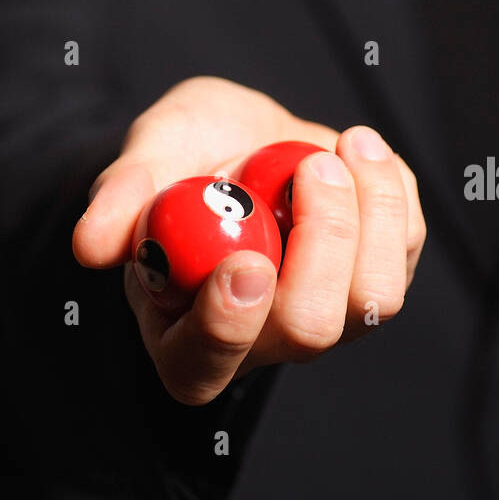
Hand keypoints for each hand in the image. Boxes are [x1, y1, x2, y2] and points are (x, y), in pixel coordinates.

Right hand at [73, 76, 424, 404]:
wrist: (239, 134)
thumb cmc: (184, 155)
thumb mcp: (147, 156)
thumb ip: (122, 197)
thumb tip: (90, 245)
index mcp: (182, 328)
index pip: (204, 364)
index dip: (227, 326)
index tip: (245, 262)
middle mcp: (261, 337)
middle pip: (307, 330)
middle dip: (320, 243)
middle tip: (309, 167)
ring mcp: (328, 312)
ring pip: (375, 297)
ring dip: (365, 210)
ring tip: (331, 148)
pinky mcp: (379, 274)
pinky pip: (409, 245)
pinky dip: (389, 185)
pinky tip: (354, 148)